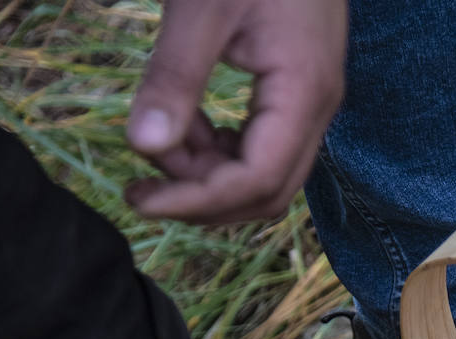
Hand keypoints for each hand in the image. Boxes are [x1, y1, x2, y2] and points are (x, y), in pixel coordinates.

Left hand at [125, 0, 346, 223]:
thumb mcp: (200, 7)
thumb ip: (173, 77)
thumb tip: (140, 145)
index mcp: (303, 92)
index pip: (257, 180)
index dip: (197, 201)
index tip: (138, 198)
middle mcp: (317, 108)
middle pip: (268, 192)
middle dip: (203, 199)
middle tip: (139, 187)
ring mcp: (311, 101)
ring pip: (266, 175)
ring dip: (208, 174)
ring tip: (158, 138)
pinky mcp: (298, 90)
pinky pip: (263, 145)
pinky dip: (219, 150)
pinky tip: (185, 124)